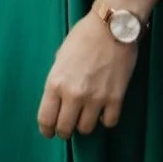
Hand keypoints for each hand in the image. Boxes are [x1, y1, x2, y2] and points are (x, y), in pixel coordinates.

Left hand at [37, 12, 136, 137]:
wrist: (111, 29)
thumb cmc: (83, 37)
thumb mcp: (60, 57)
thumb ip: (58, 79)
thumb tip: (58, 97)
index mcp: (55, 82)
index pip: (46, 118)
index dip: (46, 129)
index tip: (48, 132)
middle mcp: (73, 94)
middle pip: (65, 128)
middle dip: (63, 131)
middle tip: (66, 129)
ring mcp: (96, 98)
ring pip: (86, 129)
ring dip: (84, 125)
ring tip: (84, 117)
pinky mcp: (116, 99)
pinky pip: (108, 122)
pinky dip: (105, 120)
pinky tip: (102, 111)